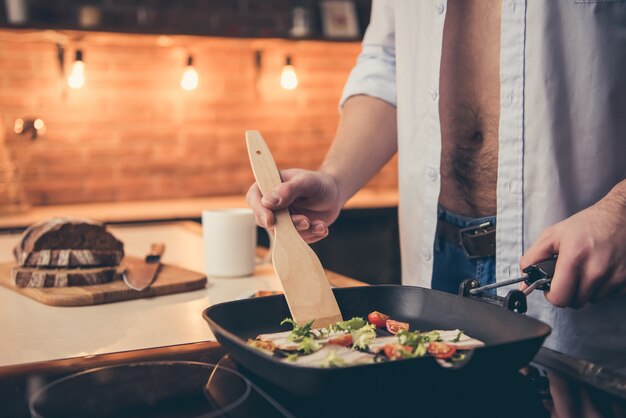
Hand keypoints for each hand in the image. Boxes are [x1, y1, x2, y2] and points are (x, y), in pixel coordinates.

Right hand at [246, 169, 343, 242]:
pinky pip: (297, 240)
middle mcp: (272, 205)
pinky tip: (321, 227)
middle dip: (287, 225)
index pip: (254, 198)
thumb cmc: (319, 183)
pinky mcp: (293, 231)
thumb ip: (288, 190)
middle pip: (267, 221)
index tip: (270, 221)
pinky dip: (311, 236)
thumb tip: (267, 202)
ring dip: (302, 232)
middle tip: (305, 221)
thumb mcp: (307, 182)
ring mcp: (282, 220)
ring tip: (319, 225)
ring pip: (283, 234)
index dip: (259, 211)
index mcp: (269, 186)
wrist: (334, 194)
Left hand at [519, 188, 625, 308]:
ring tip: (587, 270)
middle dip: (569, 292)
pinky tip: (601, 271)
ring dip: (587, 290)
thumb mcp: (553, 235)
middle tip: (569, 276)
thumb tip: (525, 280)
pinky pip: (609, 296)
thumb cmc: (588, 225)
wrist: (621, 217)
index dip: (552, 295)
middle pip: (575, 302)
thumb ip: (533, 257)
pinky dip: (603, 287)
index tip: (552, 288)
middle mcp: (596, 269)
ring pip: (593, 300)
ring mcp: (614, 276)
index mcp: (574, 257)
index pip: (559, 297)